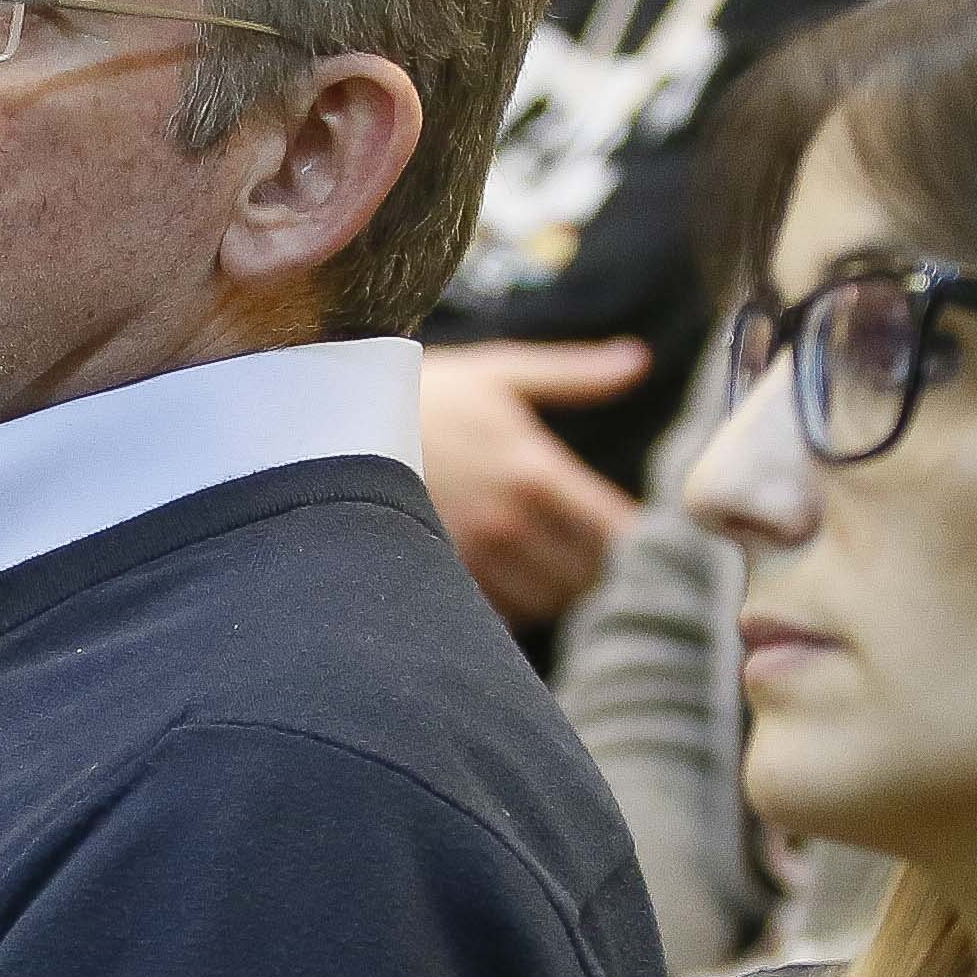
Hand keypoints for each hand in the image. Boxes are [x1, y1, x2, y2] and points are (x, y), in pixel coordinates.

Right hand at [417, 341, 647, 624]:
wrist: (337, 424)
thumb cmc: (428, 393)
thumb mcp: (502, 372)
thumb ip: (576, 374)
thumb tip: (639, 361)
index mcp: (535, 471)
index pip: (615, 531)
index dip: (636, 537)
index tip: (638, 530)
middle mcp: (509, 523)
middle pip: (589, 575)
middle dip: (603, 565)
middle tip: (598, 549)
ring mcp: (473, 558)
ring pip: (550, 602)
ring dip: (562, 589)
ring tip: (558, 564)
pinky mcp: (443, 578)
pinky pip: (503, 616)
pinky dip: (520, 603)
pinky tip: (515, 577)